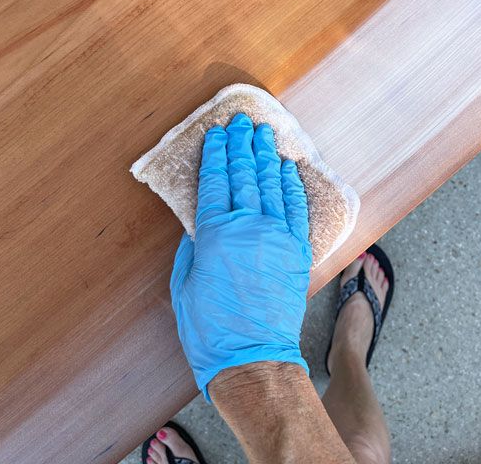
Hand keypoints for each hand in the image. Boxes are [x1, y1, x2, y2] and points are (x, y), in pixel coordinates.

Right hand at [170, 113, 312, 400]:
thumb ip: (192, 247)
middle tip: (241, 122)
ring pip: (272, 184)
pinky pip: (296, 209)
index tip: (216, 133)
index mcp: (215, 233)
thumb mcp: (183, 285)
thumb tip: (199, 224)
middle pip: (244, 175)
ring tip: (265, 133)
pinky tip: (289, 168)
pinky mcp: (296, 251)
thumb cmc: (211, 329)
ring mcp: (276, 236)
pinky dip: (293, 186)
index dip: (215, 154)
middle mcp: (248, 227)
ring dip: (267, 155)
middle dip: (241, 145)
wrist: (252, 358)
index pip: (215, 181)